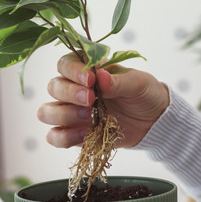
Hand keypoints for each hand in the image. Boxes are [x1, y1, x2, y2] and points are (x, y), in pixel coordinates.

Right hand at [40, 53, 169, 147]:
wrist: (154, 120)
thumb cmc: (144, 94)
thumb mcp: (138, 83)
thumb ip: (119, 81)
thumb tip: (100, 76)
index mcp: (87, 70)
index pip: (65, 64)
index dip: (72, 71)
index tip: (91, 80)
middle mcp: (74, 89)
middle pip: (53, 87)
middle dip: (69, 94)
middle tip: (91, 100)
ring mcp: (72, 112)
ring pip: (46, 112)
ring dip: (63, 115)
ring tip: (89, 117)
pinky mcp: (75, 134)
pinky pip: (55, 137)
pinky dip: (65, 137)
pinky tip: (85, 134)